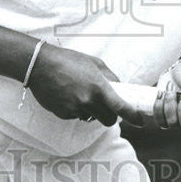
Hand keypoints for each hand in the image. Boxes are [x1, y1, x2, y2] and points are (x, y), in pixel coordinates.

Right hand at [27, 44, 142, 126]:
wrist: (41, 65)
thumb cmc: (69, 60)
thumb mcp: (95, 63)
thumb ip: (110, 77)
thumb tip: (120, 89)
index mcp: (99, 87)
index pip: (121, 107)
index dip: (133, 116)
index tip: (139, 121)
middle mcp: (88, 101)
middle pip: (108, 120)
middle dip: (110, 116)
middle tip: (107, 107)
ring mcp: (75, 109)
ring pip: (91, 118)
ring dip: (92, 111)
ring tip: (80, 93)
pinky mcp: (63, 114)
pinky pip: (77, 116)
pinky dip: (77, 109)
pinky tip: (69, 95)